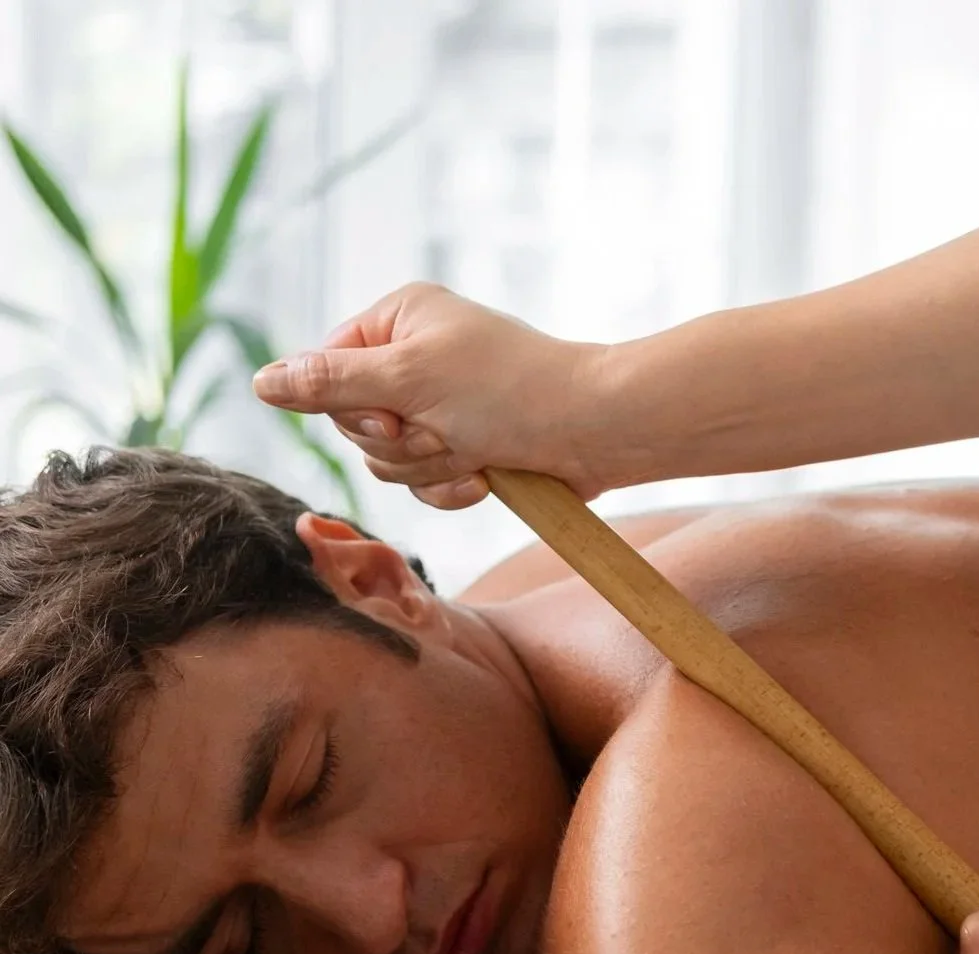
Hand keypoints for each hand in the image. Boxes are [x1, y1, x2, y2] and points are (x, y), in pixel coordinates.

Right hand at [250, 282, 613, 508]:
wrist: (594, 432)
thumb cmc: (510, 391)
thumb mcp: (409, 380)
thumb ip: (331, 383)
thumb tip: (262, 383)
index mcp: (398, 319)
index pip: (327, 370)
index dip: (351, 407)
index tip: (391, 413)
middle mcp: (415, 358)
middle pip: (356, 422)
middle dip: (400, 442)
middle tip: (445, 430)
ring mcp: (442, 405)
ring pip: (390, 460)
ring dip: (431, 467)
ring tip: (475, 450)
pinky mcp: (467, 447)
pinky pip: (426, 482)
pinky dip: (453, 486)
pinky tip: (487, 477)